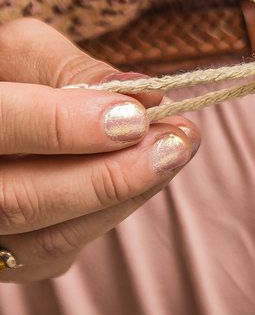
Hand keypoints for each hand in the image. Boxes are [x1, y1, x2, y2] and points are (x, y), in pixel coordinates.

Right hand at [0, 19, 200, 282]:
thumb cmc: (6, 76)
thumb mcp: (21, 53)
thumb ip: (73, 71)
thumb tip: (144, 93)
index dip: (62, 125)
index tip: (133, 117)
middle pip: (19, 200)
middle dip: (109, 174)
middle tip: (177, 142)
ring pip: (46, 237)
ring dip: (124, 195)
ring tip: (177, 150)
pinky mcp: (4, 261)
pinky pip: (58, 250)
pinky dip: (111, 212)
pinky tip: (148, 176)